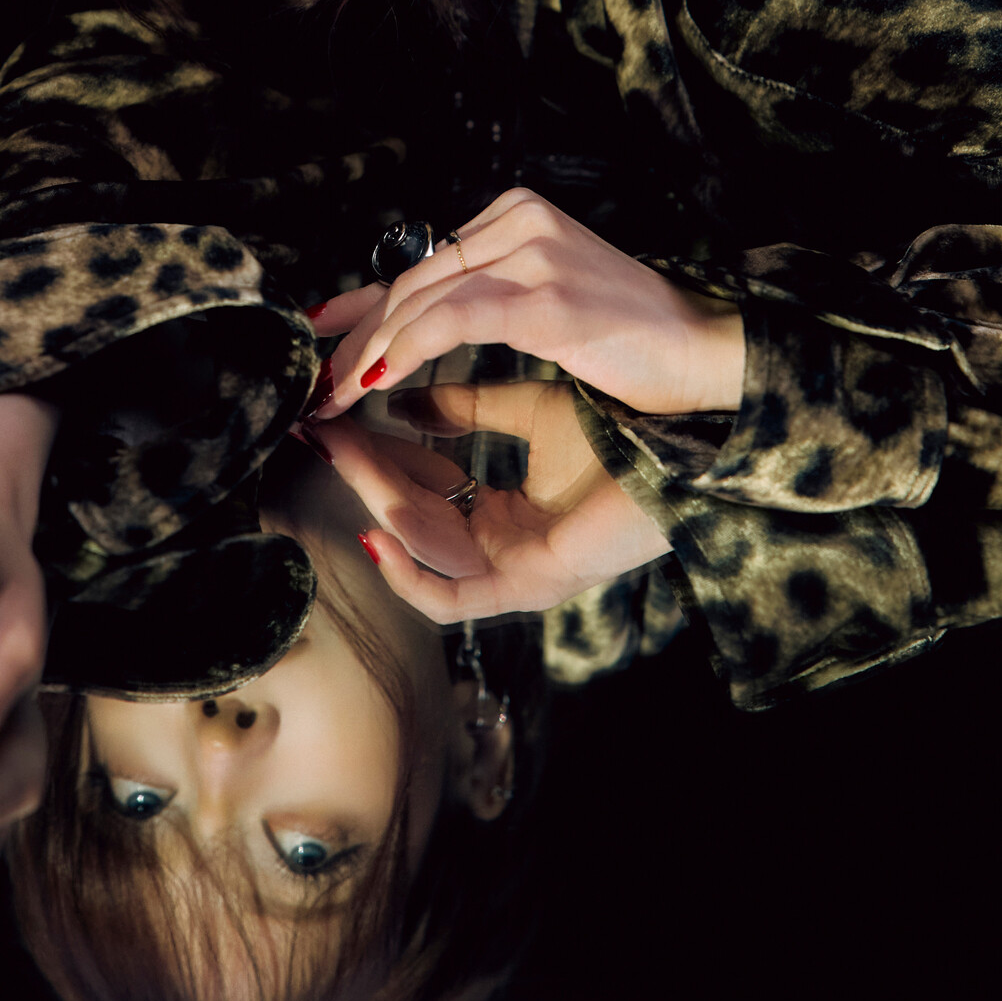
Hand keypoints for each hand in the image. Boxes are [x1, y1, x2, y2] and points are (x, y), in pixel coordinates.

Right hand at [310, 381, 670, 620]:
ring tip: (346, 452)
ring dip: (374, 501)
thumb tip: (401, 398)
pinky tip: (377, 533)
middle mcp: (502, 549)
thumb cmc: (618, 430)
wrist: (678, 441)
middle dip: (361, 472)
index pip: (420, 488)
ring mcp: (514, 571)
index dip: (376, 452)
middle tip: (323, 427)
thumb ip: (464, 410)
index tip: (340, 412)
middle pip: (410, 518)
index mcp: (501, 515)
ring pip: (422, 550)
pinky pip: (452, 602)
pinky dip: (409, 577)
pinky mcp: (530, 586)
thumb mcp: (523, 409)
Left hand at [311, 188, 743, 418]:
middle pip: (412, 281)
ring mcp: (534, 255)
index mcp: (517, 214)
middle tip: (317, 385)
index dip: (358, 302)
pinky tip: (377, 380)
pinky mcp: (546, 299)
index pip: (420, 261)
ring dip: (368, 354)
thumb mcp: (541, 300)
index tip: (314, 333)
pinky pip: (452, 321)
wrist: (704, 353)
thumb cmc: (627, 338)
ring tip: (335, 396)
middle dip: (356, 338)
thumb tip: (404, 324)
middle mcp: (519, 221)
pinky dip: (405, 350)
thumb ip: (475, 299)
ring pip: (421, 300)